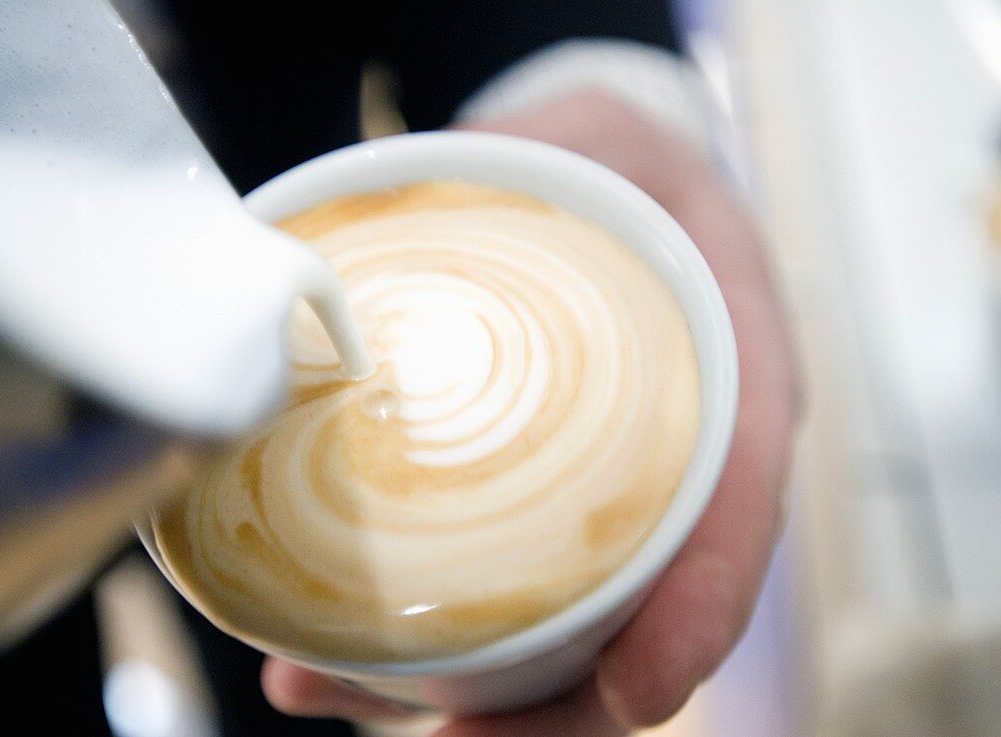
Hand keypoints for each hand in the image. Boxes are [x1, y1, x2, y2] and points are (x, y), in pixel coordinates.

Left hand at [262, 89, 799, 734]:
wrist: (597, 191)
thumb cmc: (614, 169)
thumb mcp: (604, 138)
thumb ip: (554, 149)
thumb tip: (453, 177)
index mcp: (730, 373)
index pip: (739, 506)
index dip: (701, 607)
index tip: (638, 690)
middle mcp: (675, 459)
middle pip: (642, 612)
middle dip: (561, 703)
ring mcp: (598, 494)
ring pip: (556, 627)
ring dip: (465, 696)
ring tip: (335, 697)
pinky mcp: (525, 503)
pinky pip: (489, 592)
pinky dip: (411, 645)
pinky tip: (320, 659)